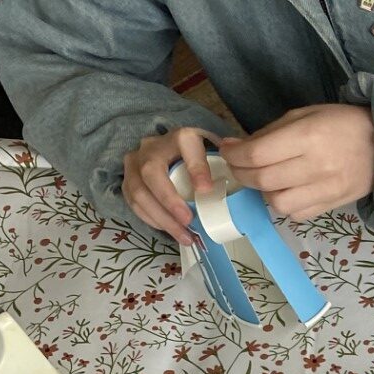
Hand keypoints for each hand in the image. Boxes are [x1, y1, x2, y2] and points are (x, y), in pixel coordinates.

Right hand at [121, 127, 219, 244]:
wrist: (169, 152)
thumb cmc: (199, 159)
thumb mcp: (214, 157)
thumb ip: (224, 168)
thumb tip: (245, 190)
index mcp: (180, 136)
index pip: (186, 144)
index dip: (195, 167)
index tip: (206, 189)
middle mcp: (153, 146)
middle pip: (151, 172)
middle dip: (169, 200)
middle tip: (188, 221)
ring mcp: (135, 162)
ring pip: (139, 191)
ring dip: (162, 218)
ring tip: (184, 237)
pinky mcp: (127, 179)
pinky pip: (133, 203)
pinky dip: (152, 220)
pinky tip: (171, 231)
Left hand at [218, 105, 373, 222]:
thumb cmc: (340, 123)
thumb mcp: (304, 115)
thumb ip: (270, 133)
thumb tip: (236, 147)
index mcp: (308, 136)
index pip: (257, 154)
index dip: (234, 155)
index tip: (227, 150)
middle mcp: (316, 166)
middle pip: (263, 179)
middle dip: (242, 173)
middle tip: (238, 166)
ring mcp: (327, 190)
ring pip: (278, 203)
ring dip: (263, 192)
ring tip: (265, 180)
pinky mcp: (333, 205)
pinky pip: (297, 214)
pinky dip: (284, 205)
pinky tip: (286, 191)